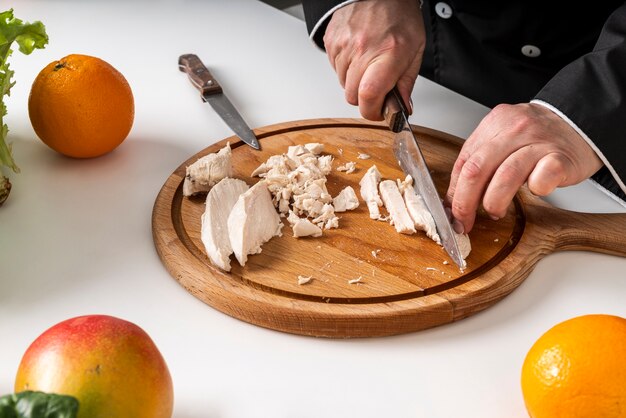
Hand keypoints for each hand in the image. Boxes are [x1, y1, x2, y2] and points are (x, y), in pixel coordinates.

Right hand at [324, 0, 424, 119]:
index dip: (372, 112)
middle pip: (353, 96)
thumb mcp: (415, 50)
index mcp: (389, 53)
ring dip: (355, 82)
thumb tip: (402, 108)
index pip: (369, 95)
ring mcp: (344, 45)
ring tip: (368, 64)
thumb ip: (406, 83)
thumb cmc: (399, 16)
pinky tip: (358, 55)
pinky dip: (346, 68)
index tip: (378, 113)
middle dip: (365, 98)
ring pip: (343, 84)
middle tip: (376, 87)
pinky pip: (335, 69)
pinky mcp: (331, 41)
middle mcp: (363, 49)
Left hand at [446, 103, 602, 232]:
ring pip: (505, 175)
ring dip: (493, 201)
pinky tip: (534, 192)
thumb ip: (481, 164)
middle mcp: (513, 129)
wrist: (582, 123)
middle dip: (465, 202)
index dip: (454, 192)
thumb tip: (455, 199)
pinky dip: (534, 190)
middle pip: (477, 169)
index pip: (464, 162)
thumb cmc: (539, 139)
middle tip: (465, 221)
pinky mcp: (561, 157)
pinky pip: (542, 178)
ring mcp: (538, 142)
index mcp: (494, 124)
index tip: (452, 214)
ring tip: (495, 212)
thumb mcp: (504, 141)